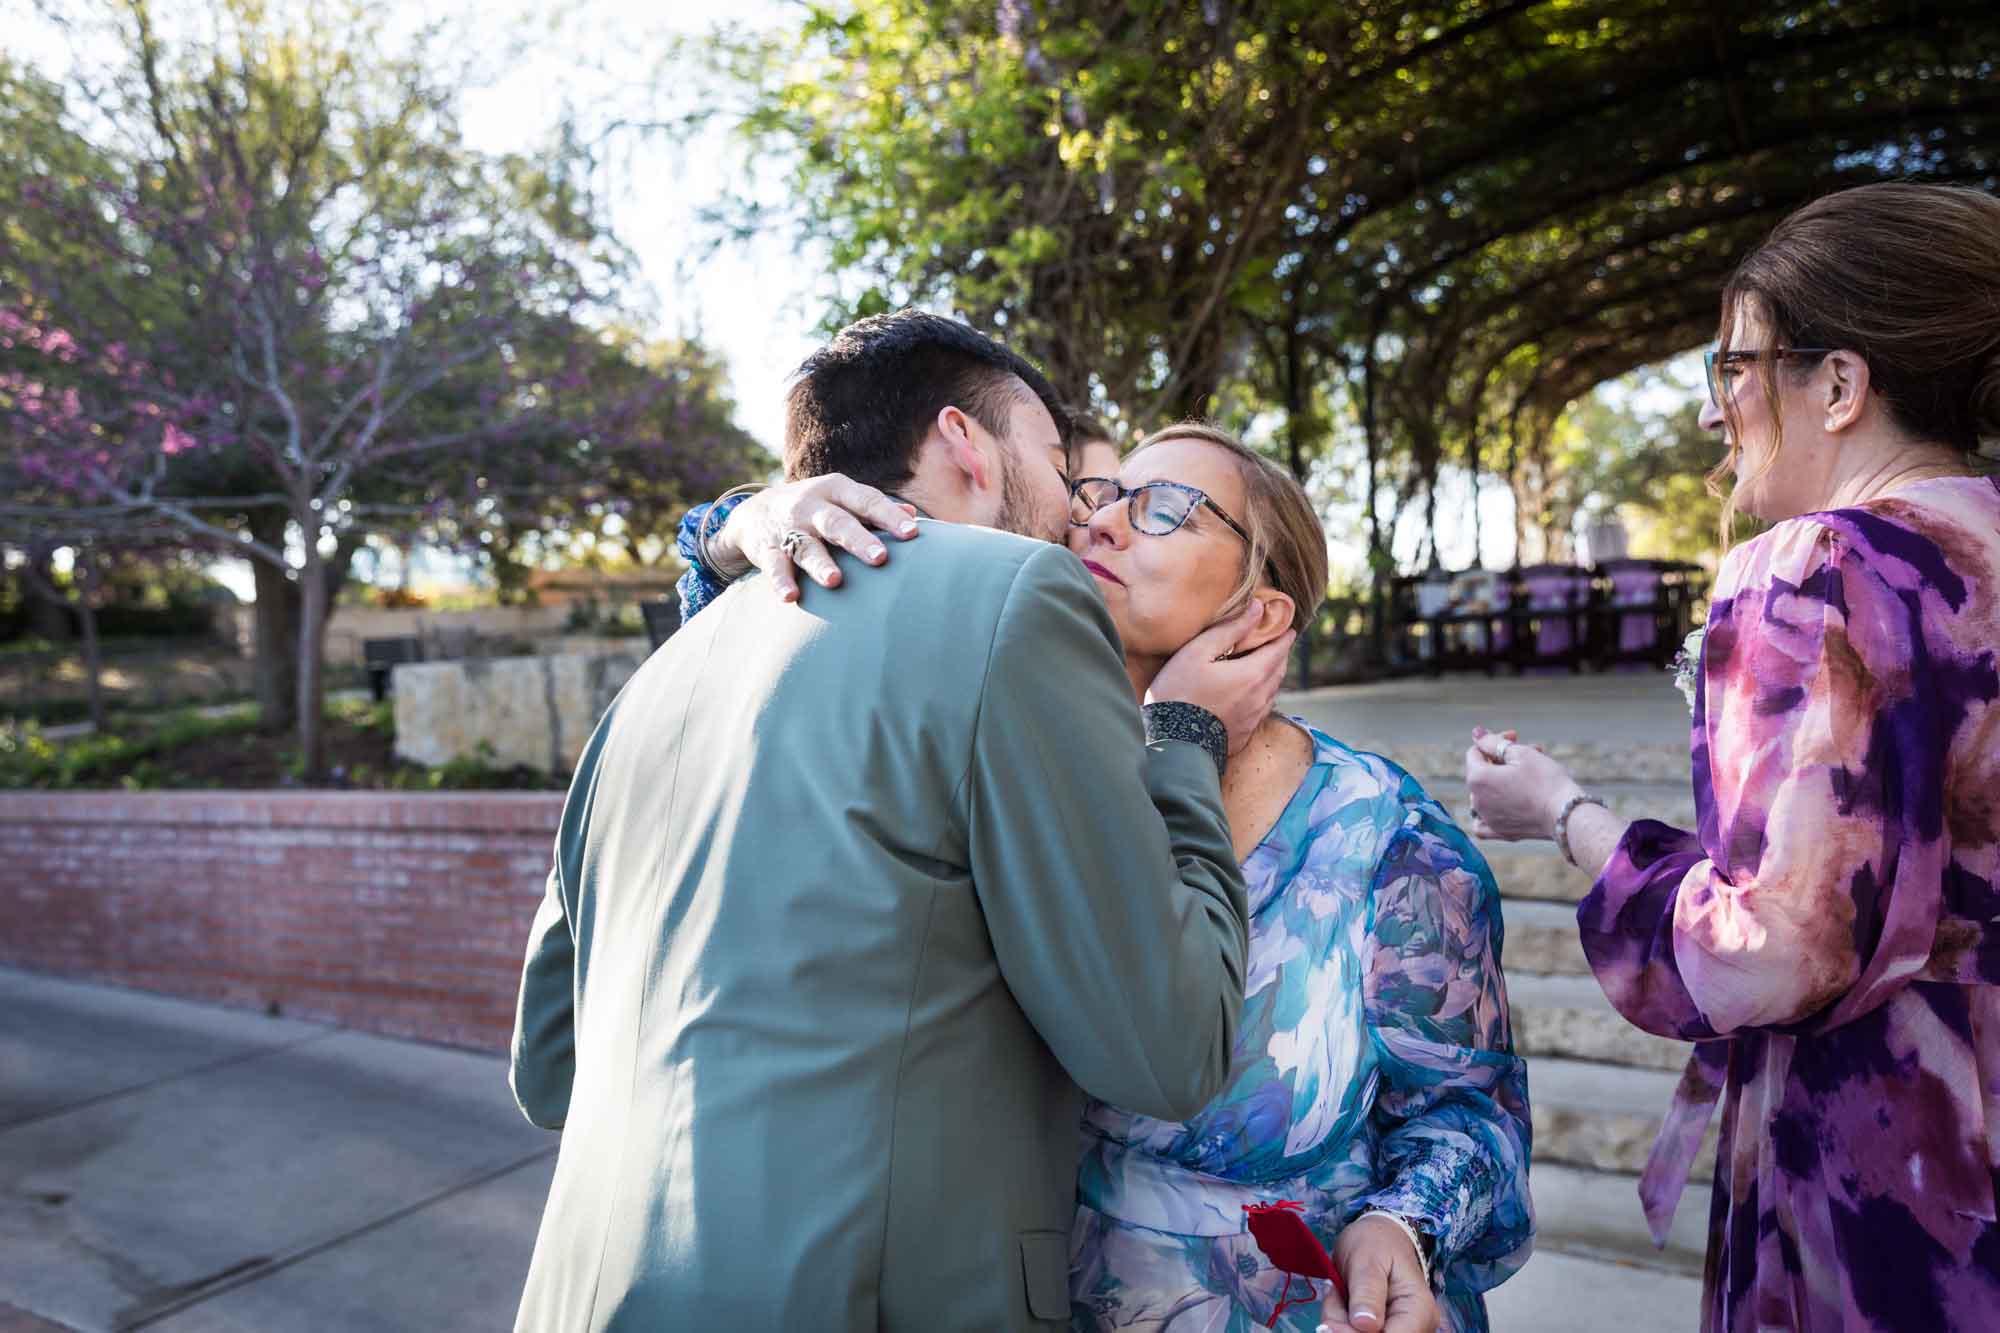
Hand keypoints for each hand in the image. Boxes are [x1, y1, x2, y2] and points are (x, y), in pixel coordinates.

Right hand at [712, 474, 919, 601]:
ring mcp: (788, 528)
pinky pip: (775, 566)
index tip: (912, 534)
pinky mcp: (768, 549)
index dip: (888, 516)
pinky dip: (781, 581)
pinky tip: (790, 596)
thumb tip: (913, 516)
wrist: (755, 511)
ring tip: (835, 581)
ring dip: (820, 564)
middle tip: (880, 558)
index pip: (866, 501)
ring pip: (806, 546)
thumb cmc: (815, 508)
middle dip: (858, 540)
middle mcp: (812, 506)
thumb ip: (874, 508)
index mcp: (836, 490)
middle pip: (837, 522)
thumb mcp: (842, 499)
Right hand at [1147, 603, 1295, 754]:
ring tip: (1266, 666)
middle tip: (1277, 645)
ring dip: (1272, 676)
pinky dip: (1261, 696)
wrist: (1172, 743)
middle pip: (1279, 671)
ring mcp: (1253, 719)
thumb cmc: (1178, 692)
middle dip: (1280, 656)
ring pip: (1272, 692)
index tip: (1289, 629)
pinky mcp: (1243, 734)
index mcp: (1253, 675)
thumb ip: (1230, 628)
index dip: (1284, 638)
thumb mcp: (1198, 652)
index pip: (1279, 650)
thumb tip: (1257, 608)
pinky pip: (1261, 710)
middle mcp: (1260, 698)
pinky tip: (1250, 695)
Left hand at [1317, 1214, 1439, 1332]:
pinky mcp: (1381, 1331)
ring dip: (1340, 1323)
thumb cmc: (1375, 1243)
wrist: (1378, 1237)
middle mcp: (1417, 1326)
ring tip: (1339, 1294)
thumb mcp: (1367, 1260)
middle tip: (1334, 1297)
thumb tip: (1365, 1326)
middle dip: (1345, 1327)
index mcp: (1419, 1309)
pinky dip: (1341, 1323)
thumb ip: (1367, 1293)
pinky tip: (1342, 1302)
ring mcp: (1400, 1330)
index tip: (1330, 1323)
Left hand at [1462, 725, 1579, 841]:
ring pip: (1487, 792)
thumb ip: (1493, 742)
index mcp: (1478, 779)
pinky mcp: (1501, 832)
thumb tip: (1476, 733)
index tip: (1515, 737)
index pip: (1476, 752)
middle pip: (1483, 771)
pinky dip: (1489, 811)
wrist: (1567, 815)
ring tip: (1529, 773)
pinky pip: (1484, 822)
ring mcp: (1488, 819)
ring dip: (1503, 779)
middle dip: (1503, 758)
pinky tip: (1501, 802)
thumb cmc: (1546, 781)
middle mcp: (1477, 801)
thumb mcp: (1521, 754)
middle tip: (1531, 751)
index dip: (1495, 740)